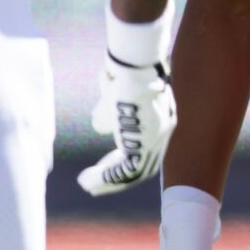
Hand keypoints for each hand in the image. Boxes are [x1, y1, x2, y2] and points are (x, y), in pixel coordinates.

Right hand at [77, 54, 176, 196]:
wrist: (132, 64)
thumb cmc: (122, 73)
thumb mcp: (113, 97)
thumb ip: (109, 114)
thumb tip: (101, 127)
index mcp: (161, 120)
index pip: (145, 150)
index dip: (124, 161)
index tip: (105, 166)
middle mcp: (162, 131)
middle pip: (143, 166)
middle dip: (117, 177)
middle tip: (96, 184)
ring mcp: (155, 139)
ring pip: (133, 172)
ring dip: (108, 181)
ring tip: (87, 185)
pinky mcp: (144, 143)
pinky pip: (125, 170)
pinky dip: (104, 178)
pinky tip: (87, 181)